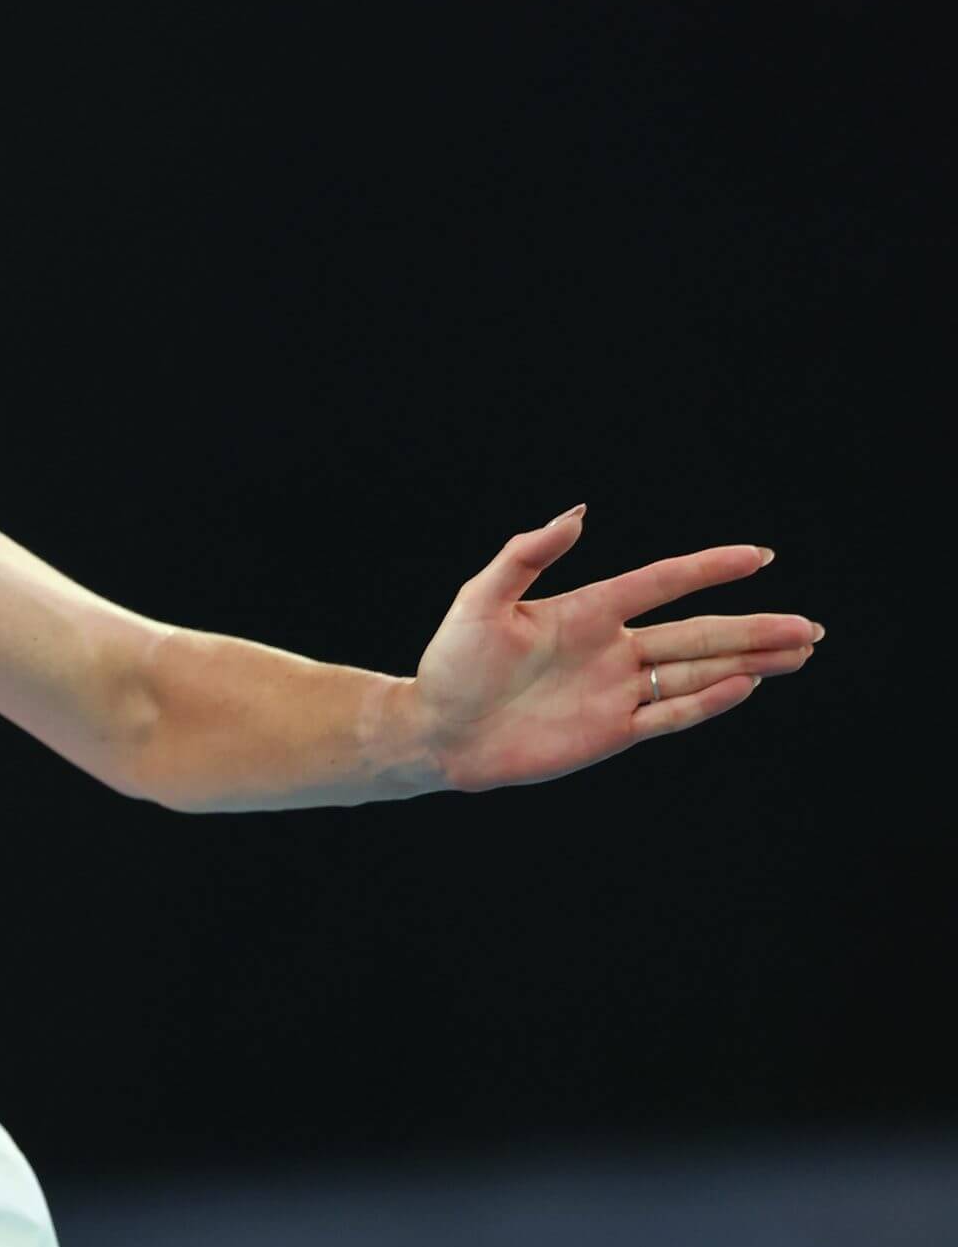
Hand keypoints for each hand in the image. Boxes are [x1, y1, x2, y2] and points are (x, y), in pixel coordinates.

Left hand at [411, 505, 821, 793]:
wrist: (436, 731)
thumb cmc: (450, 663)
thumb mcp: (479, 601)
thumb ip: (525, 556)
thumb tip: (577, 514)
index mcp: (586, 610)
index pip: (663, 583)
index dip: (710, 568)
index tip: (760, 555)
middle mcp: (611, 648)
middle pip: (698, 634)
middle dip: (755, 628)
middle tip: (811, 627)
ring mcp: (615, 691)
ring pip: (697, 672)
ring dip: (750, 662)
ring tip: (800, 651)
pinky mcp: (611, 731)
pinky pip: (671, 713)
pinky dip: (709, 700)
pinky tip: (748, 683)